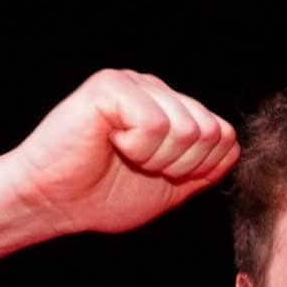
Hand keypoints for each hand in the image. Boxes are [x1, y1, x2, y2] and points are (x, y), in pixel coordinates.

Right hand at [3, 69, 238, 237]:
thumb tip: (233, 147)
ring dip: (156, 158)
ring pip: (187, 129)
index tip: (161, 174)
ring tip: (124, 155)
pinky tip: (111, 143)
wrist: (53, 202)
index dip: (199, 167)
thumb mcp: (170, 188)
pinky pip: (155, 123)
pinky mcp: (112, 86)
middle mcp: (156, 90)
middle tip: (140, 166)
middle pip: (211, 131)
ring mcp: (134, 84)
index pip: (224, 135)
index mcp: (171, 110)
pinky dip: (137, 147)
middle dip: (180, 165)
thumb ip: (204, 169)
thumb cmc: (102, 196)